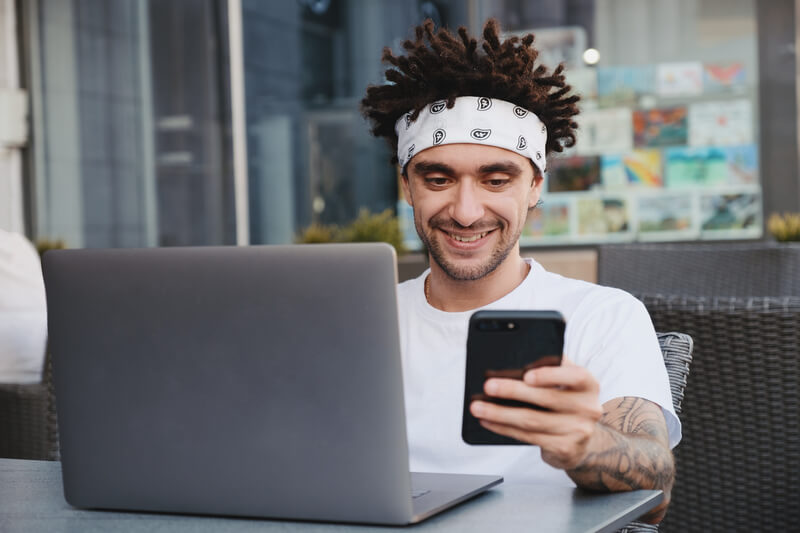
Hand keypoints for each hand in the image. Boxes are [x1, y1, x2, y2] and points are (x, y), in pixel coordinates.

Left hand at [469, 357, 602, 469]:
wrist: (581, 439)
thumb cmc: (565, 401)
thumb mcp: (564, 382)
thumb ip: (549, 369)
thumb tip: (512, 365)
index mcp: (588, 384)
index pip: (574, 376)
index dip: (550, 375)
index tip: (526, 375)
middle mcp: (588, 408)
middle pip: (546, 399)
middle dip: (512, 391)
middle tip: (488, 386)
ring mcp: (579, 431)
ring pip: (532, 420)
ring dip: (500, 413)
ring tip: (478, 407)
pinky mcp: (565, 449)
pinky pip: (528, 437)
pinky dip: (504, 428)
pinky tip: (488, 421)